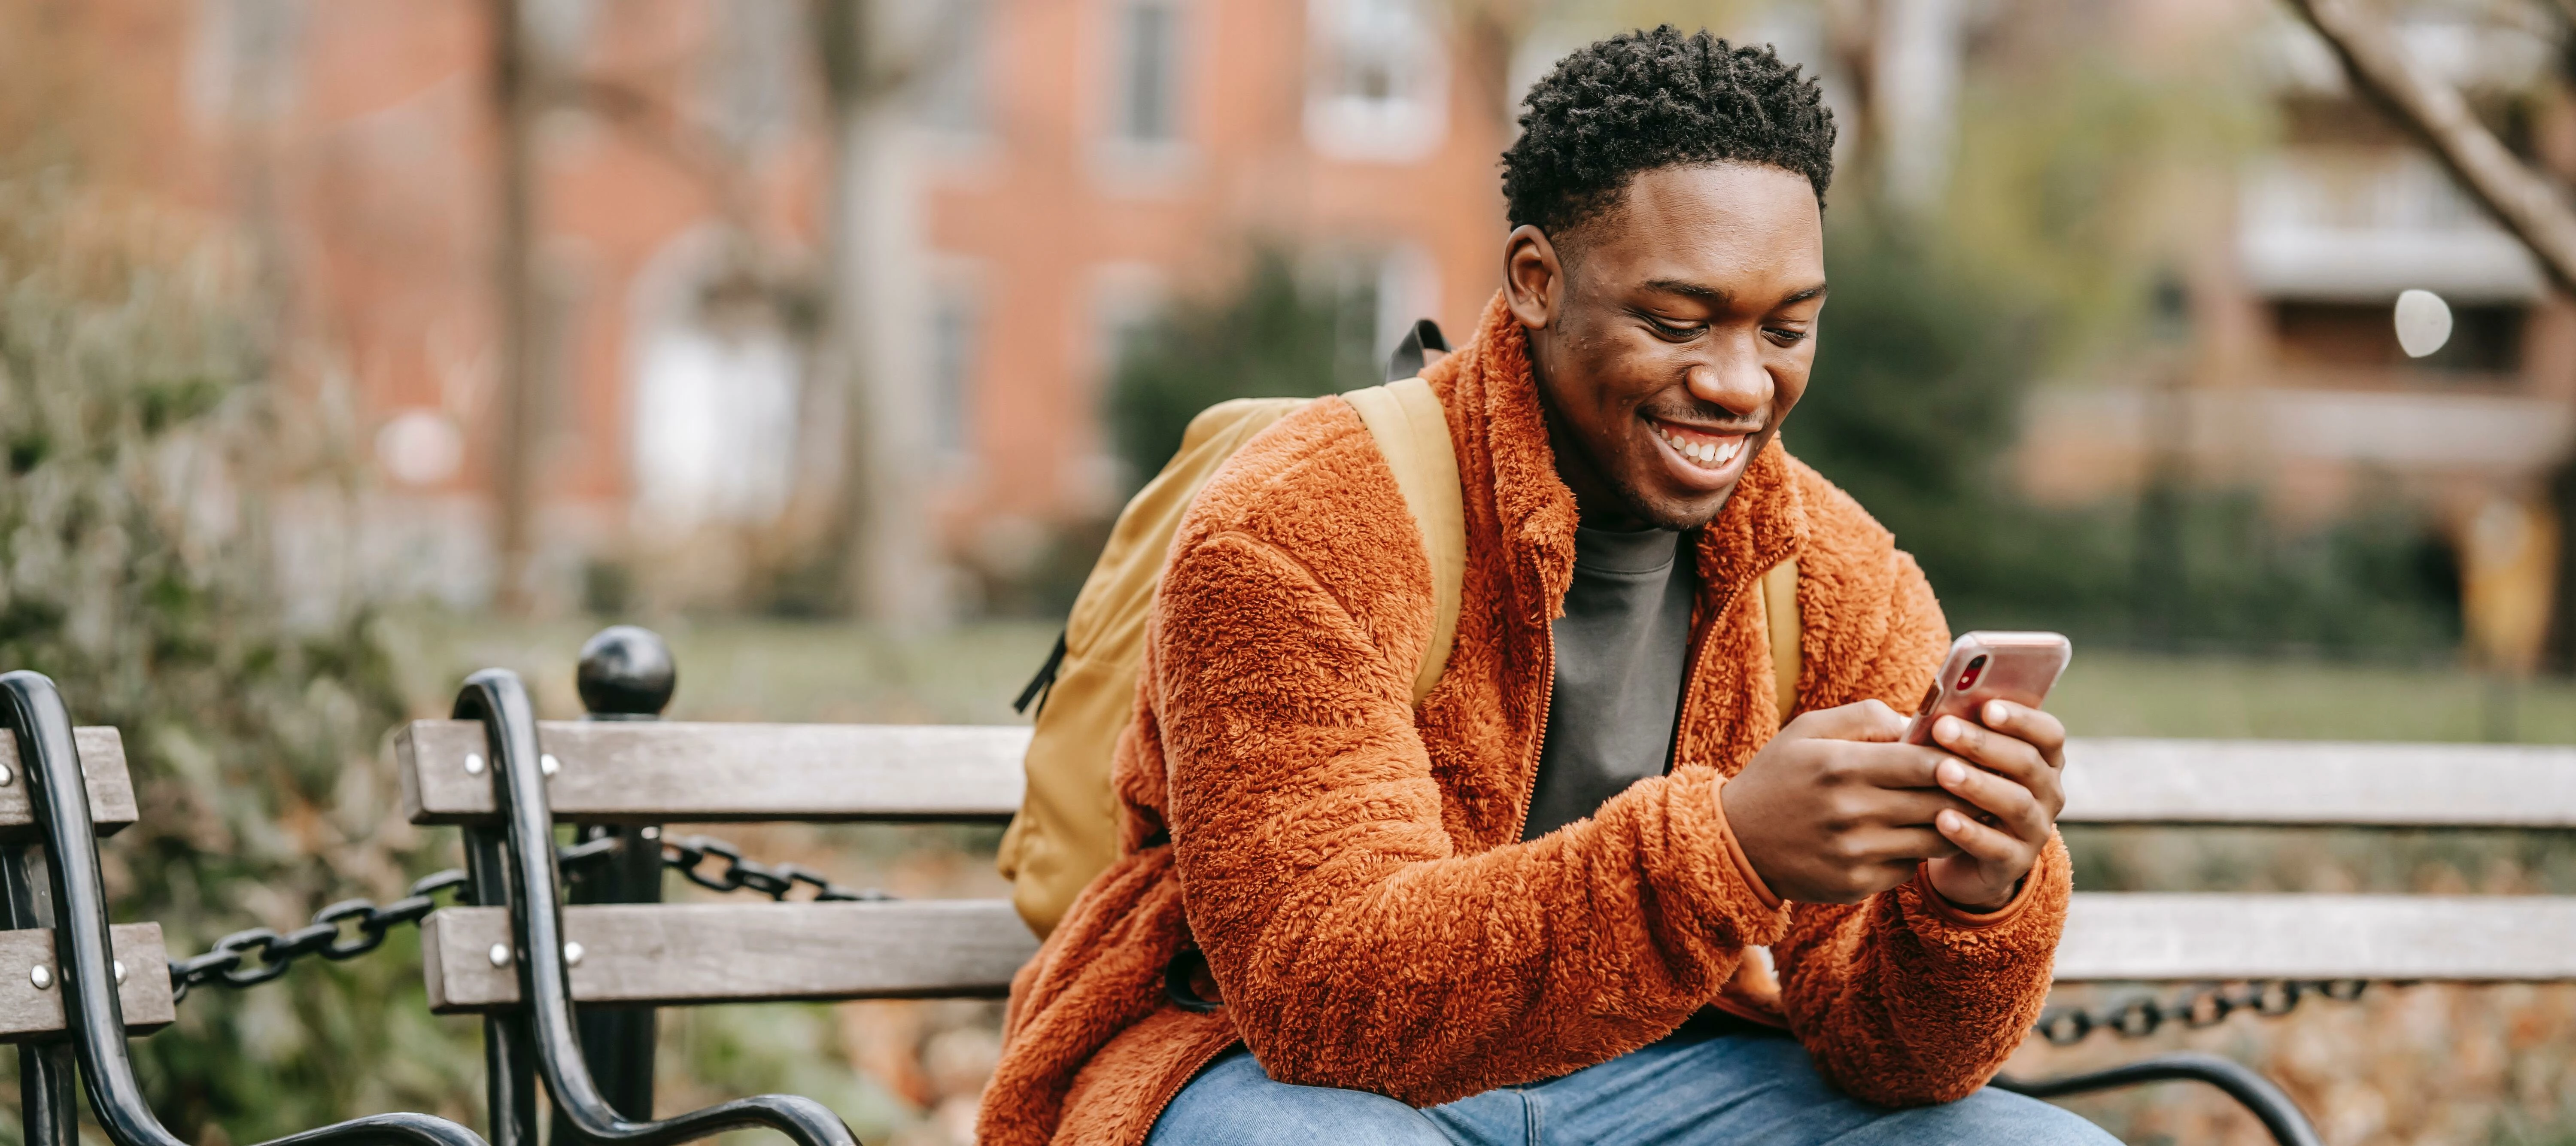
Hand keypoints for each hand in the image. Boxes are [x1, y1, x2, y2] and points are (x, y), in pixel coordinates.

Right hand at [1719, 700, 1982, 903]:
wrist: (1735, 842)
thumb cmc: (1778, 776)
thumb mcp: (1809, 730)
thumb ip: (1867, 716)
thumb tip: (1921, 724)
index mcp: (1841, 766)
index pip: (1925, 763)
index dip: (1958, 758)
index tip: (1969, 754)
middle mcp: (1850, 811)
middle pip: (1939, 803)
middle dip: (1967, 792)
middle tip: (1982, 782)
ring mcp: (1854, 853)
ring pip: (1933, 840)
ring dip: (1952, 825)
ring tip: (1959, 810)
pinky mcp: (1855, 884)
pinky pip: (1909, 868)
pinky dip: (1916, 852)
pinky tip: (1910, 837)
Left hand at [1920, 700, 2065, 910]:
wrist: (1965, 858)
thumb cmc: (1963, 792)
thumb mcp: (1968, 763)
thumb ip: (1962, 736)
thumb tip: (1936, 709)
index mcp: (2043, 761)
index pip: (2049, 734)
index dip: (2022, 719)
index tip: (1986, 707)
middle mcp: (2049, 794)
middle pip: (2027, 763)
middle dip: (1984, 744)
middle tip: (1943, 729)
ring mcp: (2035, 830)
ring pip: (2015, 803)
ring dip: (1978, 785)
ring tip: (1943, 772)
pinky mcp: (2014, 863)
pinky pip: (1995, 847)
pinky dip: (1969, 832)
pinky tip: (1942, 819)